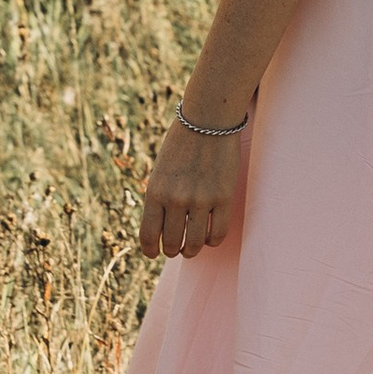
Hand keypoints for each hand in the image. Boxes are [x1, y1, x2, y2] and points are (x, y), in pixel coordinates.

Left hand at [138, 112, 247, 259]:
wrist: (207, 120)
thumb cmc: (181, 144)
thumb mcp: (160, 171)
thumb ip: (159, 199)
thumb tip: (162, 230)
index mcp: (154, 191)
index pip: (149, 235)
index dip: (150, 250)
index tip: (154, 253)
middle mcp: (175, 199)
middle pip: (172, 243)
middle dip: (173, 250)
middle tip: (175, 249)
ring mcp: (201, 199)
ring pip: (194, 244)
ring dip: (191, 250)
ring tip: (191, 248)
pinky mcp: (223, 197)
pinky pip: (217, 233)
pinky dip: (212, 241)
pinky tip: (209, 237)